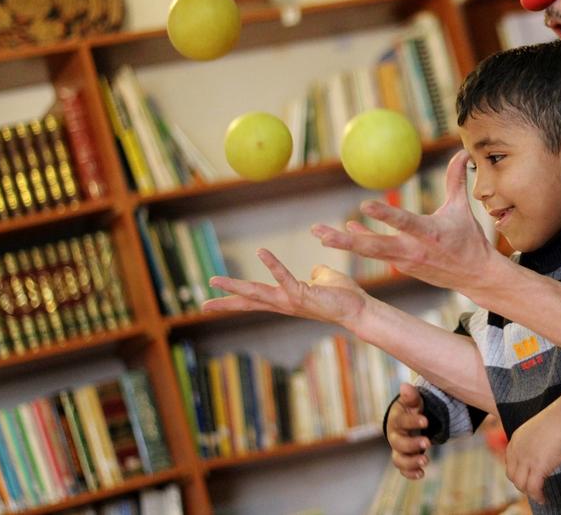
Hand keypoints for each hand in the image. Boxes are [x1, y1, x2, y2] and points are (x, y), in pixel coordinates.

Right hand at [204, 248, 366, 328]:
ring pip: (259, 294)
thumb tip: (316, 269)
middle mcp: (285, 304)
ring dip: (237, 287)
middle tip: (202, 306)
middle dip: (226, 304)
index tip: (214, 304)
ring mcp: (292, 301)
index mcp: (287, 300)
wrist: (359, 308)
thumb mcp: (325, 280)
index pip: (256, 300)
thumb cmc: (344, 295)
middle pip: (250, 303)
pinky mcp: (303, 294)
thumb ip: (316, 274)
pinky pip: (285, 277)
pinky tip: (261, 251)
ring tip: (216, 280)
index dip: (236, 301)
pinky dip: (273, 264)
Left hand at [311, 151, 499, 291]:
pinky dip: (360, 240)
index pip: (403, 222)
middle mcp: (412, 249)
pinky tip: (345, 230)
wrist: (473, 276)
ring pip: (369, 251)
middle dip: (345, 240)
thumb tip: (461, 152)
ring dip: (343, 242)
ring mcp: (404, 260)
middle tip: (320, 232)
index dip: (384, 215)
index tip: (364, 205)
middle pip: (373, 246)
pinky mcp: (401, 266)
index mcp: (429, 233)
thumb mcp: (462, 208)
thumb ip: (457, 180)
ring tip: (319, 234)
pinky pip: (376, 252)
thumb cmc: (469, 239)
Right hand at [386, 383, 431, 478]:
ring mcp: (398, 449)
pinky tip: (421, 473)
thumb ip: (411, 396)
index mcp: (396, 420)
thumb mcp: (413, 401)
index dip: (412, 422)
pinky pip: (403, 469)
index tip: (426, 421)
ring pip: (399, 459)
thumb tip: (405, 386)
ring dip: (411, 462)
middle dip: (412, 444)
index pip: (401, 421)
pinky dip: (410, 473)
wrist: (408, 421)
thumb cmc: (411, 409)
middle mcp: (394, 436)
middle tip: (428, 442)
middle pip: (398, 443)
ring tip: (426, 460)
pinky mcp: (403, 459)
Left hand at [504, 409, 560, 504]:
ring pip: (521, 484)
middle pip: (512, 475)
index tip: (525, 477)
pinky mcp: (538, 468)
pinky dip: (538, 496)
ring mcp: (526, 459)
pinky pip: (534, 488)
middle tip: (531, 489)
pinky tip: (543, 499)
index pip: (510, 461)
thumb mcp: (541, 428)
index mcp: (517, 438)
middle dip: (521, 484)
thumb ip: (537, 440)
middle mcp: (517, 449)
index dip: (517, 472)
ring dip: (529, 493)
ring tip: (538, 497)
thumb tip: (546, 449)